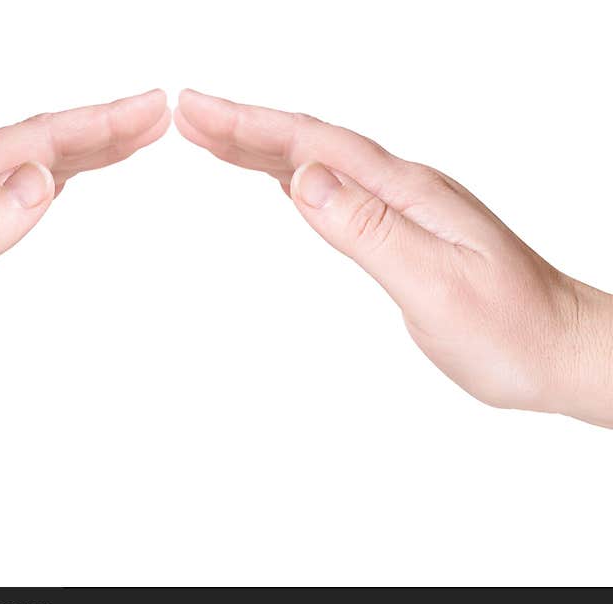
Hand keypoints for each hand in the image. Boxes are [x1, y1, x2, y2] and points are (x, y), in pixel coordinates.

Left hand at [0, 90, 169, 427]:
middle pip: (33, 145)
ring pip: (24, 165)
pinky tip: (63, 178)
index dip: (95, 125)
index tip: (148, 112)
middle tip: (157, 116)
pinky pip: (7, 192)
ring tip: (130, 137)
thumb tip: (41, 178)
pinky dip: (49, 178)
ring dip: (80, 148)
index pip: (30, 145)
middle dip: (101, 126)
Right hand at [175, 89, 612, 427]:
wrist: (559, 349)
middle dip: (244, 126)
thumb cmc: (509, 329)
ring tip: (212, 137)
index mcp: (407, 193)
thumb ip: (368, 230)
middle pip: (311, 145)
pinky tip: (277, 177)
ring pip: (319, 165)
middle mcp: (403, 190)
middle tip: (186, 113)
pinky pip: (336, 191)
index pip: (316, 146)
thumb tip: (305, 180)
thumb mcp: (435, 284)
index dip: (251, 126)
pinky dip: (293, 176)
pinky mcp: (401, 230)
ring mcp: (403, 208)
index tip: (197, 111)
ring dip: (263, 148)